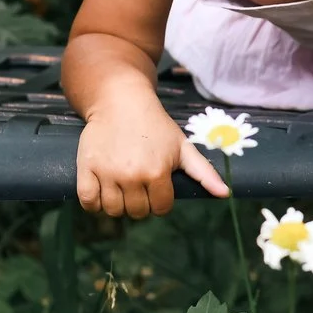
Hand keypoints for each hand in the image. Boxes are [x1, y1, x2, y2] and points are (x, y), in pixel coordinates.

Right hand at [76, 98, 229, 218]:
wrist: (120, 100)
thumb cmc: (155, 125)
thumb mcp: (182, 146)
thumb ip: (204, 172)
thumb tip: (226, 194)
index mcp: (157, 172)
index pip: (161, 208)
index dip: (161, 201)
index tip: (157, 187)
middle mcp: (132, 176)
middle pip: (137, 212)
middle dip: (141, 204)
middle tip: (139, 185)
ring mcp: (107, 173)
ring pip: (113, 211)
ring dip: (118, 205)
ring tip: (122, 187)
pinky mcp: (86, 168)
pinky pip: (88, 202)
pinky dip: (94, 203)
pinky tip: (103, 191)